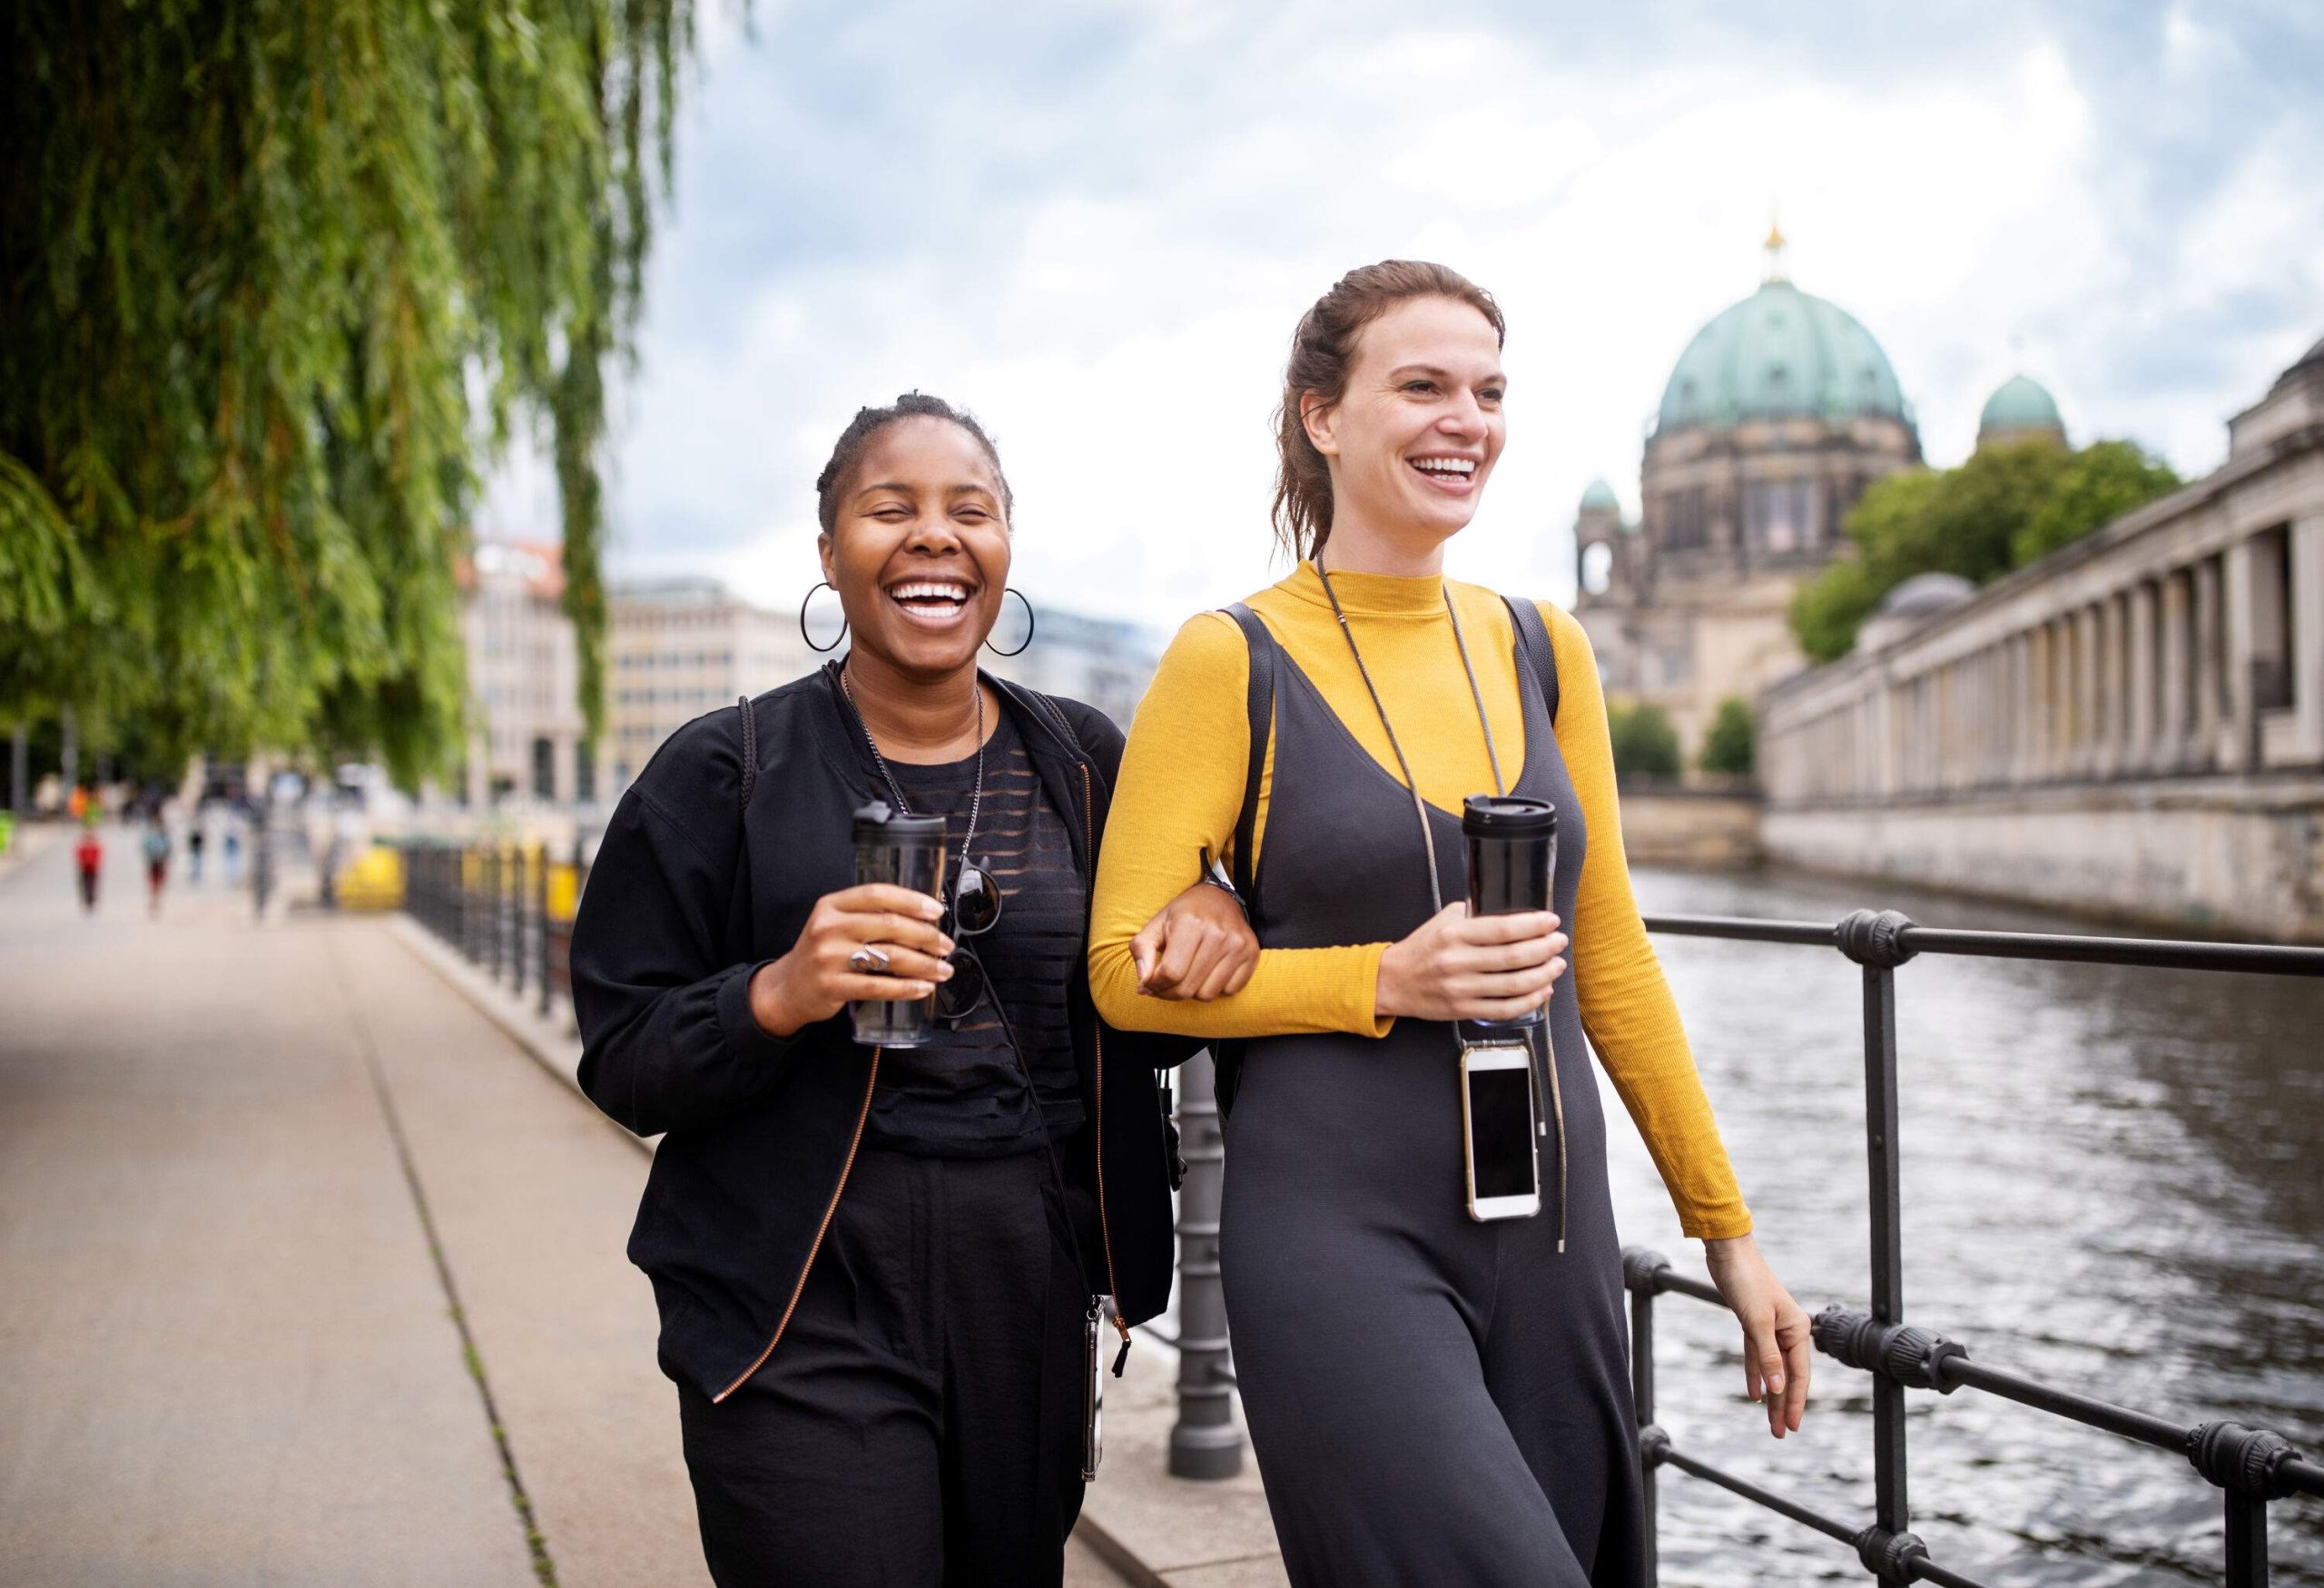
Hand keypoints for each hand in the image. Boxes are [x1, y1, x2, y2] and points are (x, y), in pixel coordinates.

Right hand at [749, 883, 953, 1037]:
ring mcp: (829, 958)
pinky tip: (924, 988)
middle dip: (926, 936)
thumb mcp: (834, 924)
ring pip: (889, 956)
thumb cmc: (822, 953)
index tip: (936, 911)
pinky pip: (878, 987)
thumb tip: (921, 917)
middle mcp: (829, 927)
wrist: (788, 988)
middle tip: (946, 945)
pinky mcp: (832, 986)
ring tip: (943, 969)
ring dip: (924, 964)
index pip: (877, 894)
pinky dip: (907, 988)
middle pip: (889, 925)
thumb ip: (867, 915)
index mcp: (831, 905)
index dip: (911, 900)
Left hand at [1131, 882, 1258, 1000]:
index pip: (1170, 973)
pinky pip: (1229, 991)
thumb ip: (1142, 952)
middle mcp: (1218, 934)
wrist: (1219, 898)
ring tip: (1189, 974)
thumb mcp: (1155, 925)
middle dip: (1170, 993)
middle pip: (1187, 988)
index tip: (1150, 983)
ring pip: (1207, 995)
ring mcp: (1238, 945)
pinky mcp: (1252, 954)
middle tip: (1165, 984)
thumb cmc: (1182, 915)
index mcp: (1191, 923)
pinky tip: (1209, 971)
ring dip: (1194, 991)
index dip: (1155, 985)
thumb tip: (1144, 985)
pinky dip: (1216, 987)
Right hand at [1373, 902, 1566, 1023]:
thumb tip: (1507, 909)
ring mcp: (1461, 989)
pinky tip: (1543, 990)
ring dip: (1543, 975)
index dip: (1533, 926)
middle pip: (1513, 957)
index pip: (1502, 929)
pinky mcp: (1463, 1010)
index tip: (1551, 921)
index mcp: (1454, 935)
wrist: (1392, 981)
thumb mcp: (1442, 922)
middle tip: (1559, 941)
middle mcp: (1458, 962)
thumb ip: (1472, 914)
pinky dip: (1529, 1001)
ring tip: (1557, 965)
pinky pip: (1504, 1009)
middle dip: (1545, 949)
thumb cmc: (1421, 948)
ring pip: (1514, 985)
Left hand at [1704, 1233, 1812, 1437]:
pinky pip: (1757, 1357)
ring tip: (1770, 1421)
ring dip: (1770, 1395)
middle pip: (1786, 1376)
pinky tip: (1755, 1394)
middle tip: (1780, 1433)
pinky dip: (1756, 1374)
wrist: (1728, 1252)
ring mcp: (1770, 1329)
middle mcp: (1787, 1331)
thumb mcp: (1756, 1322)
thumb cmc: (1746, 1281)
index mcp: (1797, 1329)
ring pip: (1772, 1369)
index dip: (1795, 1402)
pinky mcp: (1753, 1324)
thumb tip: (1778, 1389)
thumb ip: (1768, 1357)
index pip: (1798, 1375)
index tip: (1792, 1426)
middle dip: (1783, 1405)